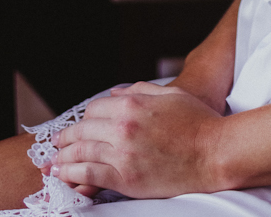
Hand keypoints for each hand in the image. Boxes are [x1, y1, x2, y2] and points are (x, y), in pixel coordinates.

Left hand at [53, 82, 224, 197]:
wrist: (215, 153)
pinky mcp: (127, 179)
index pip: (94, 109)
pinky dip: (74, 175)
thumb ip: (138, 91)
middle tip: (56, 145)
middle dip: (66, 138)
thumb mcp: (169, 95)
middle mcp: (122, 128)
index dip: (85, 119)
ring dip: (64, 158)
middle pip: (83, 130)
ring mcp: (124, 154)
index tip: (80, 127)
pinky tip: (66, 176)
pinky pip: (92, 176)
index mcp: (132, 104)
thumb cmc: (198, 122)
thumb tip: (115, 94)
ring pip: (82, 153)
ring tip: (54, 164)